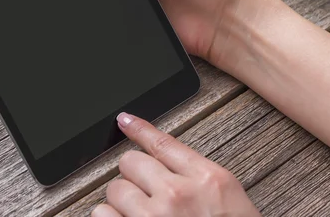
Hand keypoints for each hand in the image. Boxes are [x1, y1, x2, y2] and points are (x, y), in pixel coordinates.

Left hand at [91, 113, 259, 216]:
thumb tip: (161, 162)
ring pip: (114, 189)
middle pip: (130, 163)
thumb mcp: (227, 199)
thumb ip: (196, 176)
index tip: (124, 121)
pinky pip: (102, 216)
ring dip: (121, 201)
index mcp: (206, 179)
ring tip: (140, 216)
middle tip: (145, 192)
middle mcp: (178, 195)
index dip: (139, 129)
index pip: (162, 143)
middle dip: (134, 175)